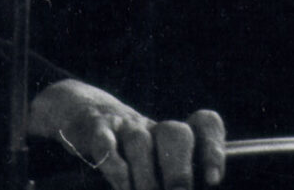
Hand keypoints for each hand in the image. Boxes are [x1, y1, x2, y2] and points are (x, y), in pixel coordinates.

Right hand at [28, 79, 225, 189]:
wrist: (80, 112)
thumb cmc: (126, 150)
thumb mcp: (152, 158)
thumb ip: (171, 176)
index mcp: (174, 135)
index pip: (204, 125)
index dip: (212, 149)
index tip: (214, 180)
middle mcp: (153, 127)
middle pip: (176, 134)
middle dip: (179, 169)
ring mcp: (124, 125)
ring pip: (141, 143)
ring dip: (146, 176)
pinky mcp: (95, 128)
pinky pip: (106, 143)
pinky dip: (114, 165)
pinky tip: (121, 185)